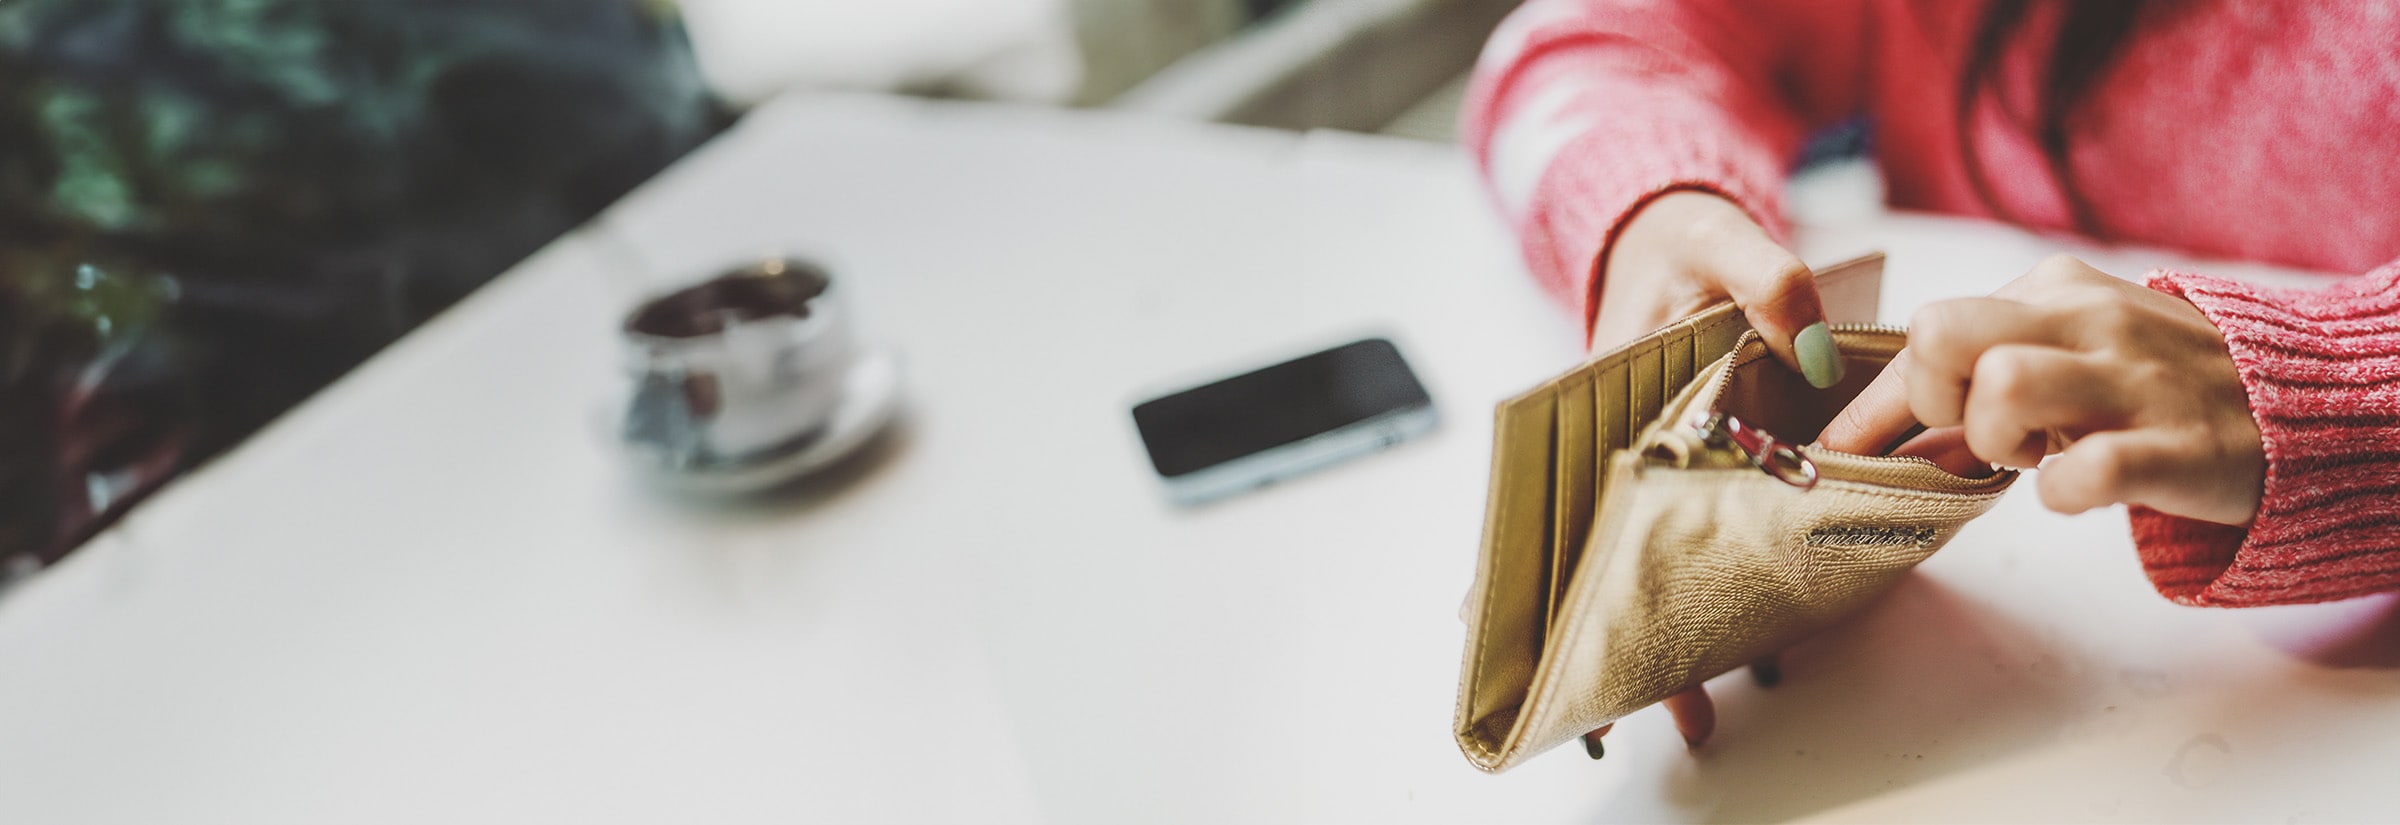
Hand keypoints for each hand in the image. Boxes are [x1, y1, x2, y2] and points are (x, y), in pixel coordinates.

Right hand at [1583, 191, 1832, 754]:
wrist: (1684, 238)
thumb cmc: (1683, 241)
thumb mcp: (1719, 239)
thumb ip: (1765, 281)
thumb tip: (1809, 350)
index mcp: (1599, 396)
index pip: (1557, 493)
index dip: (1532, 567)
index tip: (1529, 631)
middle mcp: (1617, 444)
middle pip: (1601, 551)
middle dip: (1607, 632)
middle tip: (1622, 716)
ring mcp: (1656, 466)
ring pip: (1649, 560)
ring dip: (1663, 631)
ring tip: (1685, 714)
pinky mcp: (1700, 472)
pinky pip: (1700, 538)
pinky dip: (1709, 592)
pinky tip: (1730, 656)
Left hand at [1821, 255, 2264, 524]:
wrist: (2293, 405)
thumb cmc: (2148, 385)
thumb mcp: (2065, 354)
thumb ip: (1976, 382)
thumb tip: (1866, 436)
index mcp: (2051, 291)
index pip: (1927, 331)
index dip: (1872, 403)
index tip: (1839, 450)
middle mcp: (2088, 322)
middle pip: (1942, 334)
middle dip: (1929, 399)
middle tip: (1968, 433)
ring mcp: (2133, 382)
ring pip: (2003, 388)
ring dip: (1993, 441)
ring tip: (2029, 457)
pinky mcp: (2177, 447)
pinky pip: (2086, 468)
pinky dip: (2062, 492)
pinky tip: (2076, 489)